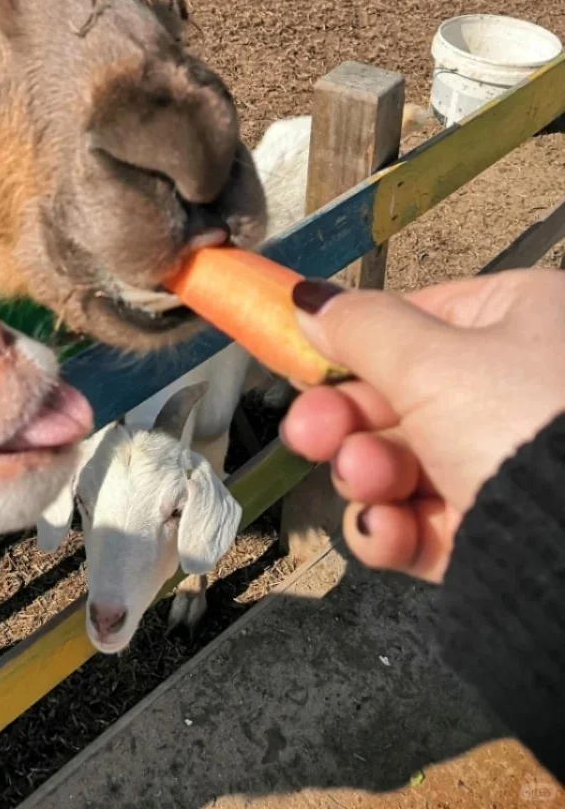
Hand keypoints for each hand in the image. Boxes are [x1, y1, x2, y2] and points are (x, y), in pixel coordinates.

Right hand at [280, 269, 564, 582]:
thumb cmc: (531, 430)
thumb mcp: (430, 362)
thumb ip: (360, 327)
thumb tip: (311, 298)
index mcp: (523, 322)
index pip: (413, 322)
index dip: (350, 347)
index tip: (302, 368)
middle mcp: (521, 389)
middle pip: (400, 398)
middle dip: (347, 423)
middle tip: (310, 435)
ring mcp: (511, 466)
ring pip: (405, 464)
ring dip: (367, 475)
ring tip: (365, 484)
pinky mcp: (500, 535)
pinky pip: (425, 523)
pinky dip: (394, 529)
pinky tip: (387, 532)